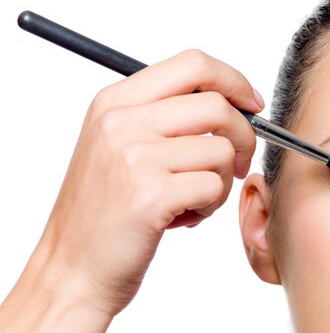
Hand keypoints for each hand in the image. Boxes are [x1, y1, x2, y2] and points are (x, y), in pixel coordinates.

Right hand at [32, 49, 262, 317]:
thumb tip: (230, 102)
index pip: (193, 65)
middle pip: (217, 105)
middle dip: (244, 137)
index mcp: (115, 101)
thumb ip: (163, 117)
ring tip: (196, 201)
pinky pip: (214, 186)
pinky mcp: (151, 194)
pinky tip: (186, 218)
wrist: (73, 267)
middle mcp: (122, 122)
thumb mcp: (118, 147)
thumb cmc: (105, 212)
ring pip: (221, 151)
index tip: (252, 106)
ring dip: (222, 182)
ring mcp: (135, 156)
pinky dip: (211, 206)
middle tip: (236, 164)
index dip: (234, 82)